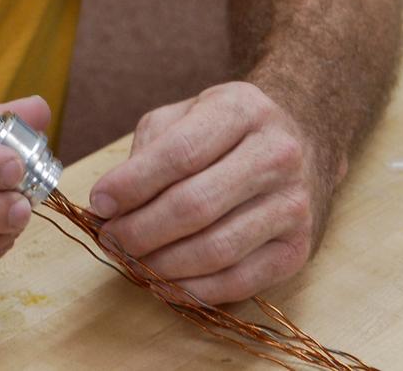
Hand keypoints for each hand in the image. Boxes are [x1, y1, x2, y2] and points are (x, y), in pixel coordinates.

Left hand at [89, 81, 330, 304]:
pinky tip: (163, 284)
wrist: (303, 141)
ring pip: (216, 249)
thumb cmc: (226, 130)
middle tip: (110, 240)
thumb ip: (148, 150)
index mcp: (242, 110)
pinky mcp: (299, 248)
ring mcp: (293, 205)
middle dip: (140, 231)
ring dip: (161, 264)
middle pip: (195, 206)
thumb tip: (110, 203)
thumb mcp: (185, 115)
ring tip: (131, 262)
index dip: (132, 184)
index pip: (179, 154)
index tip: (99, 203)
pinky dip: (194, 291)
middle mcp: (276, 155)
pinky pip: (240, 281)